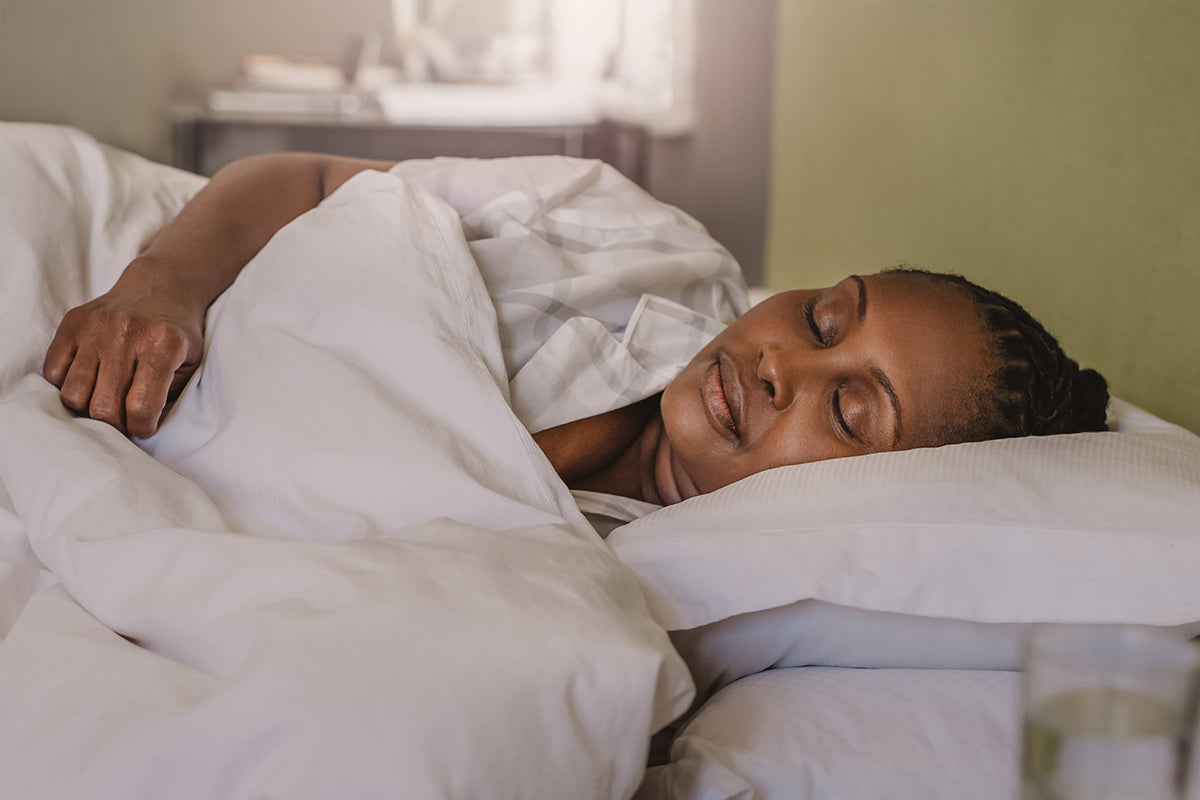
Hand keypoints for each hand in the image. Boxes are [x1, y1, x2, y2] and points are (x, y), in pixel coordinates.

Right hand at [42, 270, 204, 437]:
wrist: (160, 287)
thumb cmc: (177, 334)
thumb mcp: (190, 364)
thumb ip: (168, 396)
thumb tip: (137, 428)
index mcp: (162, 346)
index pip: (141, 408)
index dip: (142, 428)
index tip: (145, 426)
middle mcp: (126, 334)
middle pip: (103, 408)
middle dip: (115, 424)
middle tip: (125, 418)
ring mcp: (95, 327)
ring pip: (73, 394)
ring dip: (88, 408)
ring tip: (106, 400)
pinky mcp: (72, 323)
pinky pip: (53, 371)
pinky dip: (67, 385)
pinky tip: (89, 381)